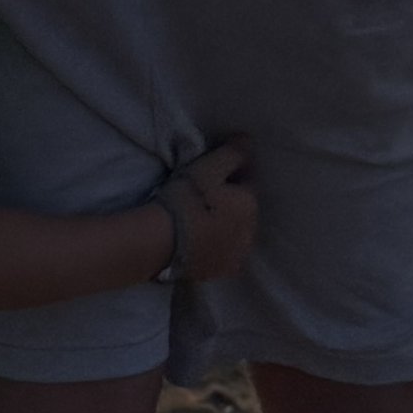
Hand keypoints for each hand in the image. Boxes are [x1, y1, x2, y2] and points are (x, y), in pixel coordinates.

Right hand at [161, 136, 256, 280]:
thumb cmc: (186, 199)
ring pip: (237, 233)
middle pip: (244, 209)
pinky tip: (204, 241)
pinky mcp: (223, 272)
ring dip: (227, 225)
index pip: (248, 182)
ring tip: (202, 219)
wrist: (161, 242)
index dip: (231, 174)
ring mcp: (238, 255)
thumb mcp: (208, 167)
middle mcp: (251, 232)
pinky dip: (220, 247)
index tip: (212, 174)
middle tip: (206, 195)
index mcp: (250, 204)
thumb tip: (249, 140)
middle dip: (232, 201)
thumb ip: (232, 153)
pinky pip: (227, 254)